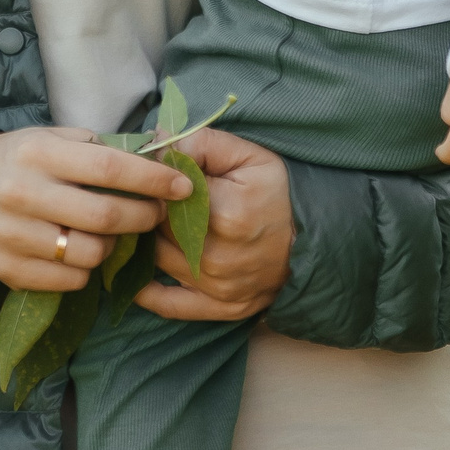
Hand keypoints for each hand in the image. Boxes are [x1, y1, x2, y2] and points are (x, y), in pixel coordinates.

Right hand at [0, 126, 188, 291]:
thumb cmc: (16, 161)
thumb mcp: (48, 139)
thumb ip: (95, 149)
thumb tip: (153, 160)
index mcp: (37, 154)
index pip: (108, 168)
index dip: (152, 179)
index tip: (182, 184)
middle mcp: (22, 194)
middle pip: (105, 217)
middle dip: (144, 217)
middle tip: (158, 213)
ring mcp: (13, 237)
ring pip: (90, 254)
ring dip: (115, 247)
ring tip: (112, 233)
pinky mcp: (8, 271)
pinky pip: (70, 281)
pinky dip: (87, 270)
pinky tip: (82, 251)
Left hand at [135, 127, 293, 320]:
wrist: (316, 237)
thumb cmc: (278, 191)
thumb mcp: (247, 155)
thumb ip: (200, 143)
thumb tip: (155, 141)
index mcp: (223, 213)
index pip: (161, 197)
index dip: (151, 186)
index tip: (148, 177)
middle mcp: (216, 256)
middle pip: (157, 230)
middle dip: (147, 213)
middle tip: (144, 199)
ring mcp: (218, 286)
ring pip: (157, 261)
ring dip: (147, 244)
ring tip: (145, 226)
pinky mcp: (221, 307)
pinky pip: (169, 306)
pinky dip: (146, 293)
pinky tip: (134, 276)